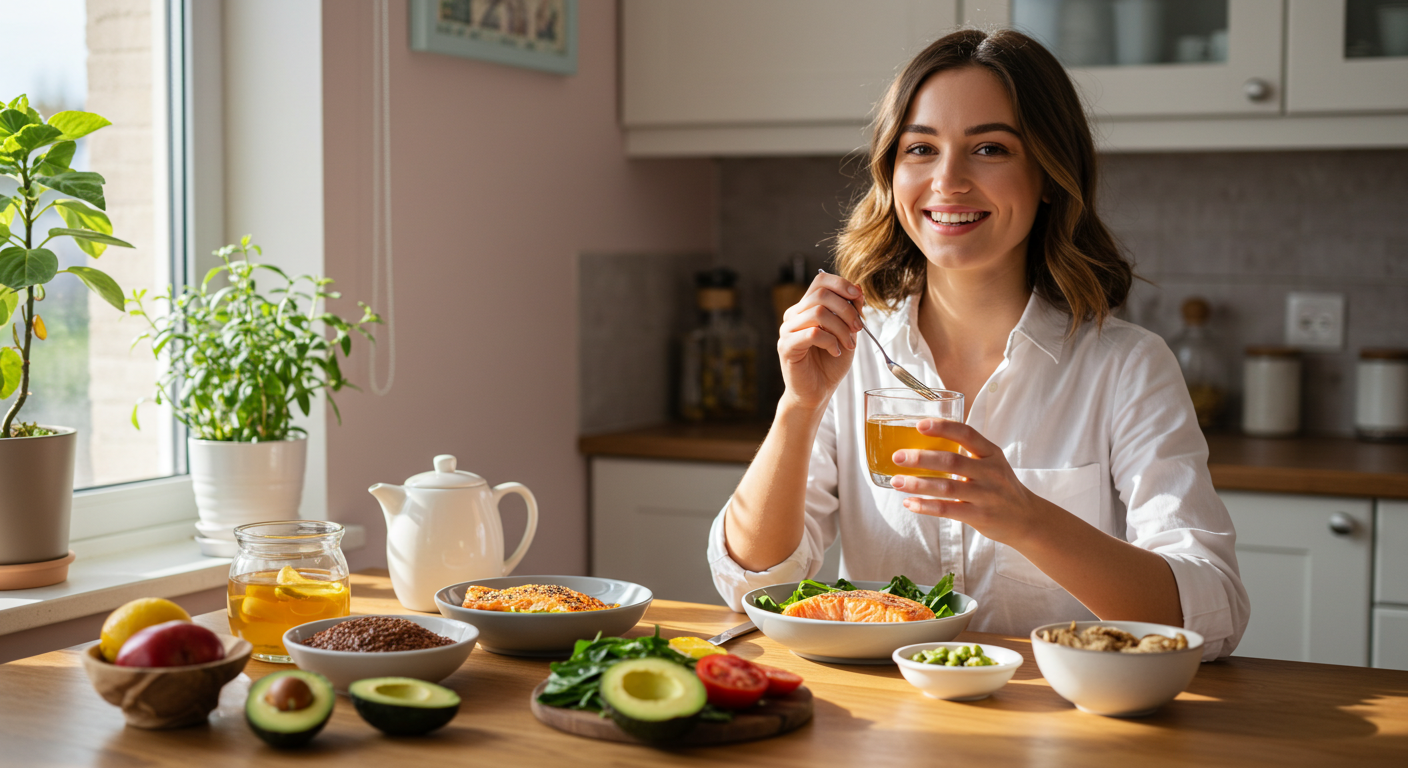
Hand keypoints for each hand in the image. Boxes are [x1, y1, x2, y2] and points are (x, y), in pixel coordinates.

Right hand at [777, 272, 863, 410]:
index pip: (821, 281)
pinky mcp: (786, 346)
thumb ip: (851, 312)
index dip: (841, 284)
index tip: (858, 297)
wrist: (818, 392)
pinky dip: (830, 341)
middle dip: (846, 309)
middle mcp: (794, 315)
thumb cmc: (830, 363)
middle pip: (821, 294)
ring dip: (841, 328)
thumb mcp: (848, 333)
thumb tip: (858, 289)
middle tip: (858, 328)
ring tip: (848, 345)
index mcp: (807, 308)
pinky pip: (812, 333)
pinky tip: (835, 351)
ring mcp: (788, 330)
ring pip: (818, 312)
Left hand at [888, 418, 1054, 549]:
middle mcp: (990, 472)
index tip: (920, 425)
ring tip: (896, 481)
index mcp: (991, 453)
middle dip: (921, 458)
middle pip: (952, 460)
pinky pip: (948, 510)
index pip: (967, 434)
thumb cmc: (1000, 487)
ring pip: (947, 487)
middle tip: (897, 456)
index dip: (943, 427)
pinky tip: (909, 503)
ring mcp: (986, 495)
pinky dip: (926, 506)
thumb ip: (967, 453)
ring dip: (918, 484)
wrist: (1028, 519)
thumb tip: (924, 443)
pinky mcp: (980, 516)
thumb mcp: (992, 464)